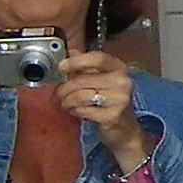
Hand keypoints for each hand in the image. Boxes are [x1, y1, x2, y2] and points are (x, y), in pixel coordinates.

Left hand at [55, 45, 149, 169]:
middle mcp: (123, 82)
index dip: (77, 61)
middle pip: (83, 80)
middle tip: (58, 94)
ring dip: (67, 101)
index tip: (61, 66)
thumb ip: (86, 67)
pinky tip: (76, 112)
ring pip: (81, 95)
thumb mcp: (100, 82)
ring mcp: (120, 100)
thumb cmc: (110, 103)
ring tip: (66, 104)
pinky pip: (84, 110)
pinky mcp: (113, 116)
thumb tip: (72, 51)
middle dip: (65, 88)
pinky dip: (75, 111)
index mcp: (120, 69)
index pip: (98, 58)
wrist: (125, 130)